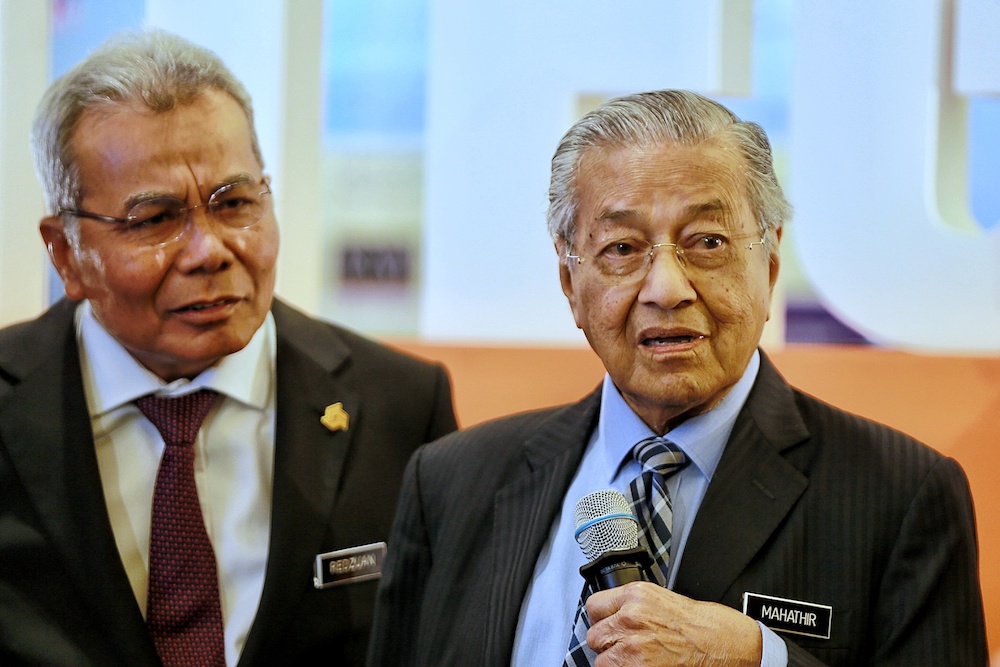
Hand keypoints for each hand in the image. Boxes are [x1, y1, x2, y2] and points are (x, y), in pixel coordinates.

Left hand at [585, 581, 762, 665]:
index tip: (609, 627)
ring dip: (616, 663)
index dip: (603, 620)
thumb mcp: (665, 602)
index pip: (594, 606)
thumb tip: (614, 618)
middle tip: (628, 648)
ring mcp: (631, 646)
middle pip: (595, 635)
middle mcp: (630, 618)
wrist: (728, 647)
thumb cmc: (706, 627)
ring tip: (640, 661)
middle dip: (609, 643)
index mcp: (637, 596)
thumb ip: (635, 608)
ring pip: (601, 661)